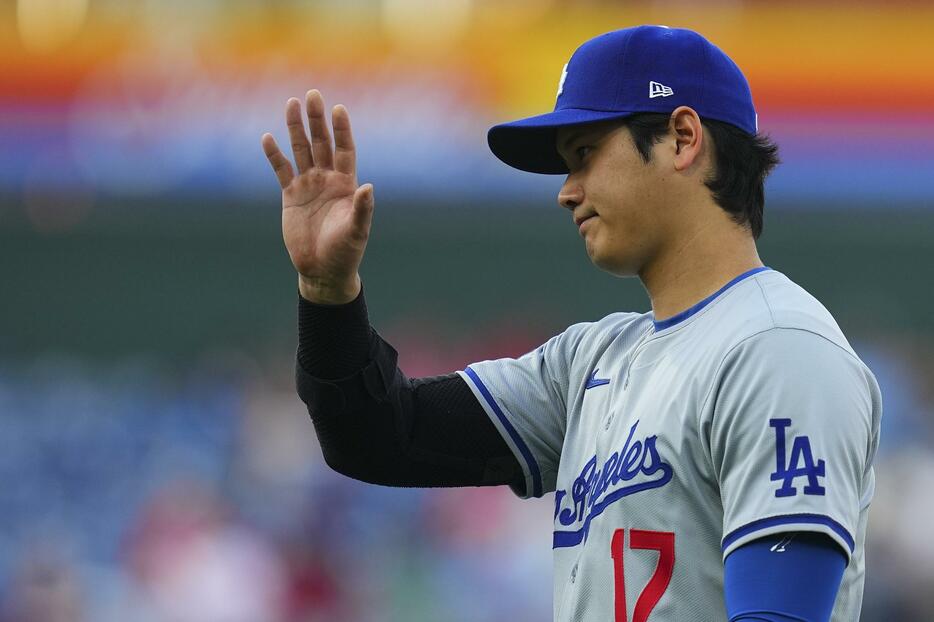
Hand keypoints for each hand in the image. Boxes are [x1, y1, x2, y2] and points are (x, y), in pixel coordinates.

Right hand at [262, 90, 373, 303]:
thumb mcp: (357, 231)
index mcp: (346, 184)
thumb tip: (368, 187)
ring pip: (301, 151)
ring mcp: (308, 186)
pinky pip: (281, 170)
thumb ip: (362, 209)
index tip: (338, 109)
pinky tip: (268, 137)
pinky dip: (274, 155)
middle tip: (313, 94)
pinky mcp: (291, 196)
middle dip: (317, 120)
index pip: (345, 150)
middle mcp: (328, 179)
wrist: (322, 269)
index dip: (342, 130)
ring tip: (291, 103)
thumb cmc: (345, 251)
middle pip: (322, 143)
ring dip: (296, 128)